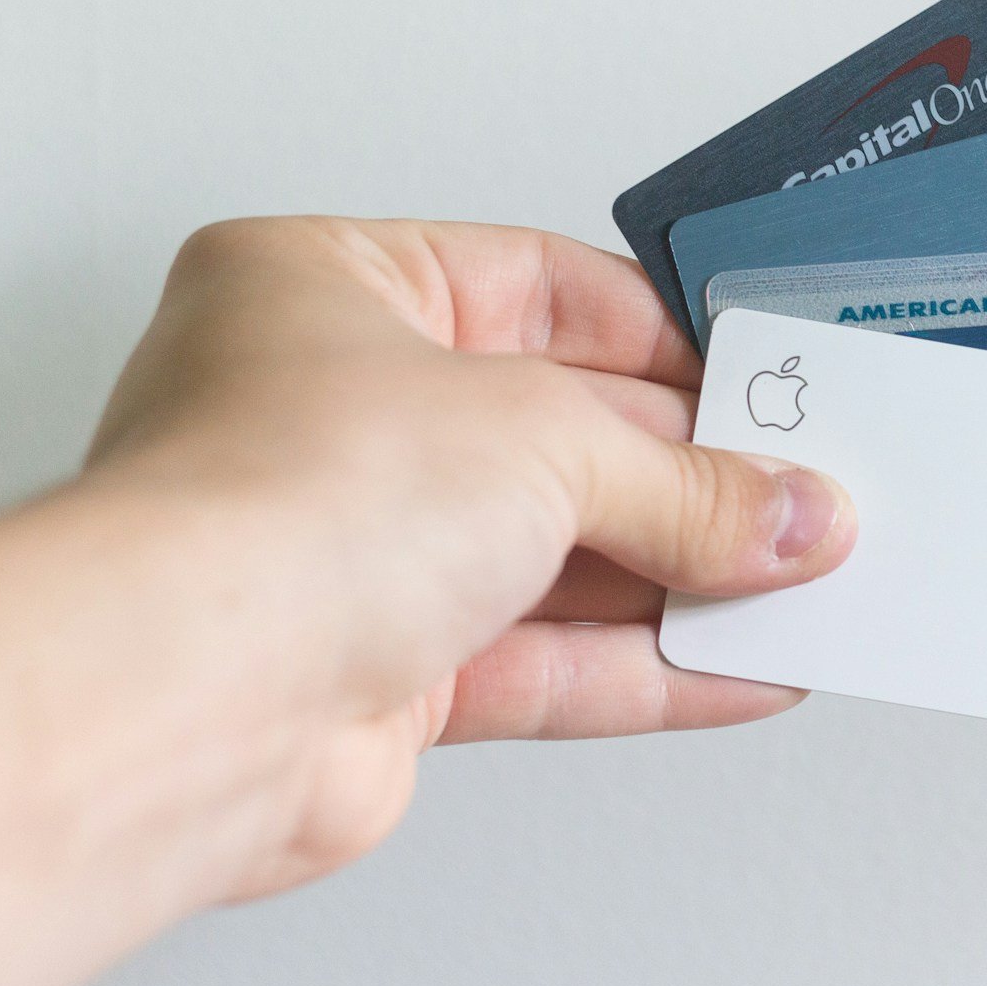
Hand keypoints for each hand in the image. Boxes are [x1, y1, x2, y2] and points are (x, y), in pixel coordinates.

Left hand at [83, 217, 856, 897]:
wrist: (184, 699)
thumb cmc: (276, 503)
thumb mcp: (543, 438)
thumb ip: (684, 481)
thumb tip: (785, 512)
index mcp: (325, 286)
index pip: (532, 287)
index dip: (660, 335)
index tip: (757, 379)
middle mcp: (325, 413)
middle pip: (555, 431)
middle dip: (687, 474)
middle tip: (802, 492)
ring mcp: (347, 550)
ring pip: (553, 557)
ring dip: (680, 577)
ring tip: (801, 585)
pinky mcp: (375, 676)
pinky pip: (541, 663)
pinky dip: (646, 667)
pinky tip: (741, 667)